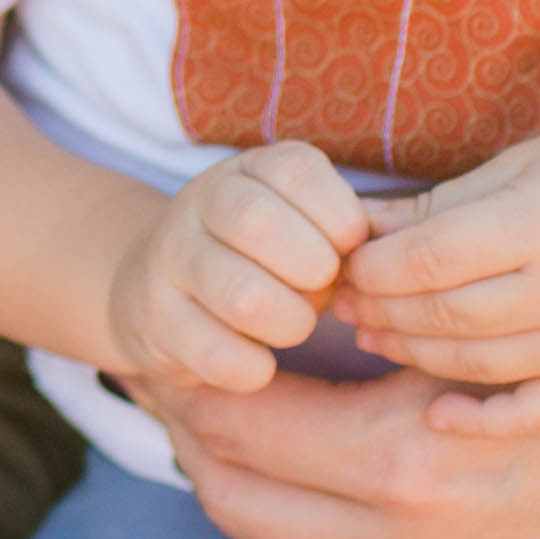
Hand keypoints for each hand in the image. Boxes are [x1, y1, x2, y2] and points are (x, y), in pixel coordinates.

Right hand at [100, 143, 364, 396]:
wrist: (153, 285)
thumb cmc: (258, 256)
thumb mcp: (298, 222)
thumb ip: (342, 232)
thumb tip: (386, 260)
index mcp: (247, 170)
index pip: (297, 172)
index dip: (338, 218)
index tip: (347, 248)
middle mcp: (200, 203)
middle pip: (259, 224)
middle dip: (314, 269)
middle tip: (322, 289)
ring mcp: (170, 260)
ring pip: (241, 294)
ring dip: (289, 321)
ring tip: (293, 325)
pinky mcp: (155, 320)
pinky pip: (217, 354)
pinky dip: (254, 368)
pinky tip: (259, 361)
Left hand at [156, 280, 539, 538]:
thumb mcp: (468, 334)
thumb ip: (359, 348)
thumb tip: (248, 334)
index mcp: (405, 455)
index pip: (235, 427)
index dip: (188, 387)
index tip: (175, 358)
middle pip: (242, 505)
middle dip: (197, 451)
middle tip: (185, 412)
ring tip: (233, 488)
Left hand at [338, 131, 539, 437]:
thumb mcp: (518, 166)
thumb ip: (438, 204)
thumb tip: (353, 229)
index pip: (432, 258)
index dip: (374, 268)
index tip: (343, 266)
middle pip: (447, 314)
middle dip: (382, 311)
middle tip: (342, 305)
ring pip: (477, 363)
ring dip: (412, 353)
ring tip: (373, 335)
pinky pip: (534, 413)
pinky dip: (482, 421)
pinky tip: (437, 415)